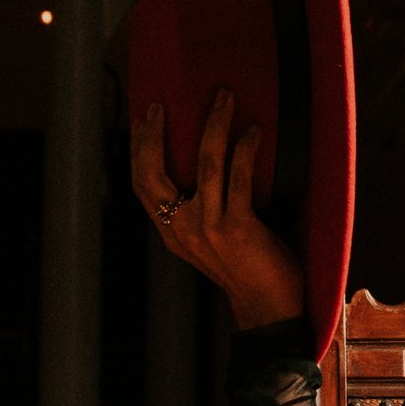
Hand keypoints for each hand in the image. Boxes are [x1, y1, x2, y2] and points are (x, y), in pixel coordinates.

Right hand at [129, 90, 303, 330]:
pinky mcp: (239, 228)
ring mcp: (210, 228)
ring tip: (224, 98)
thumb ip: (196, 213)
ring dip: (215, 124)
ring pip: (206, 164)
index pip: (141, 185)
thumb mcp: (206, 242)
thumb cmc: (244, 269)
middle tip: (161, 104)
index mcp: (171, 231)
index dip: (138, 149)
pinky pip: (239, 178)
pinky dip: (246, 150)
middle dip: (155, 134)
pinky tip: (252, 130)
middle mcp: (183, 228)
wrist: (266, 307)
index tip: (141, 119)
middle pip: (155, 172)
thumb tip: (202, 169)